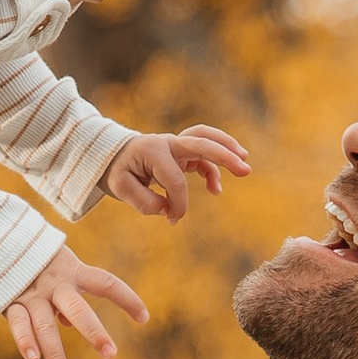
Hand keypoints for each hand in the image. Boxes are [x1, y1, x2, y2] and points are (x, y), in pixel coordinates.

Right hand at [5, 245, 148, 358]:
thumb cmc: (34, 259)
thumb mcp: (57, 270)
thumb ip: (65, 296)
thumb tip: (69, 325)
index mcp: (72, 271)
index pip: (106, 284)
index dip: (127, 298)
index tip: (144, 318)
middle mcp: (54, 284)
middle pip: (78, 309)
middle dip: (94, 332)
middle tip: (110, 354)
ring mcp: (32, 294)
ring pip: (46, 326)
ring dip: (55, 355)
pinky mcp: (10, 301)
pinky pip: (19, 324)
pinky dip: (26, 341)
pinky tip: (34, 358)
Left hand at [103, 124, 252, 220]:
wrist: (113, 156)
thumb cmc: (118, 171)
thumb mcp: (119, 188)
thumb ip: (142, 200)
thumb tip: (166, 209)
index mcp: (152, 150)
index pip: (175, 179)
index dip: (178, 203)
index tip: (172, 219)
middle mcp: (168, 143)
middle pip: (200, 142)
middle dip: (224, 155)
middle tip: (244, 168)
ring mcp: (176, 145)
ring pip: (206, 139)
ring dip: (227, 150)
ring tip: (245, 166)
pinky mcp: (182, 152)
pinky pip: (203, 155)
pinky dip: (214, 168)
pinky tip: (216, 190)